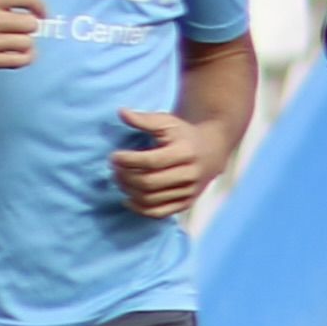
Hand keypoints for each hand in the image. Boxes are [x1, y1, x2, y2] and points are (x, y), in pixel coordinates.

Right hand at [0, 0, 45, 71]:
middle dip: (26, 23)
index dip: (39, 5)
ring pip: (27, 43)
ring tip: (9, 36)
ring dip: (23, 40)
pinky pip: (20, 61)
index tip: (39, 11)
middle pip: (31, 24)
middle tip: (13, 24)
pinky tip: (16, 51)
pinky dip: (24, 57)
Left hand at [111, 105, 224, 221]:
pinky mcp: (186, 203)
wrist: (213, 150)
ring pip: (151, 199)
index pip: (151, 161)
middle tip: (114, 169)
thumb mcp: (167, 122)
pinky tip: (128, 198)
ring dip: (128, 191)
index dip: (128, 160)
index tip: (114, 156)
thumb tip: (121, 112)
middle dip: (125, 177)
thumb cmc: (184, 134)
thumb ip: (144, 119)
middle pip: (148, 183)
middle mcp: (190, 174)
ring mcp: (190, 191)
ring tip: (119, 180)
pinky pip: (159, 213)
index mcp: (186, 152)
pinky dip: (139, 209)